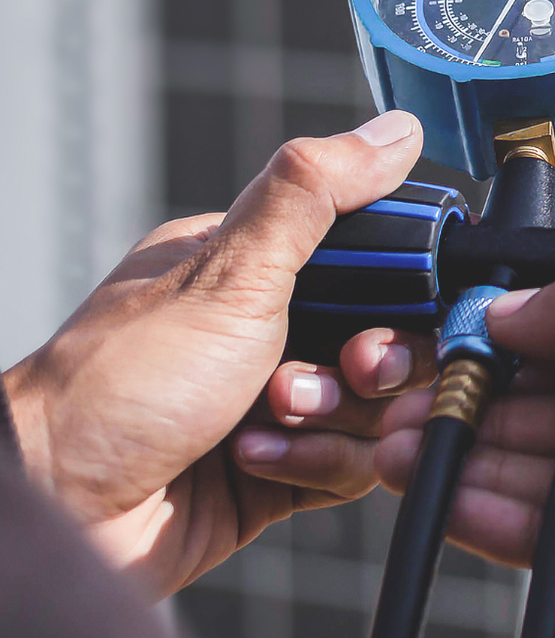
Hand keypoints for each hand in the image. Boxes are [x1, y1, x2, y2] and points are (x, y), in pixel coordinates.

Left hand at [2, 111, 438, 596]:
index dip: (403, 289)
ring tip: (271, 419)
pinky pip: (351, 464)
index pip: (376, 260)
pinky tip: (255, 460)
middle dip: (371, 363)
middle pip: (389, 337)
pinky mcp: (281, 471)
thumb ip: (317, 194)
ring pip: (377, 406)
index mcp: (255, 267)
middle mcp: (269, 330)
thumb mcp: (232, 272)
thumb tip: (395, 131)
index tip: (392, 309)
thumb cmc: (122, 385)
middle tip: (342, 370)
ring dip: (333, 417)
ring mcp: (276, 402)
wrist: (65, 510)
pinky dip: (314, 464)